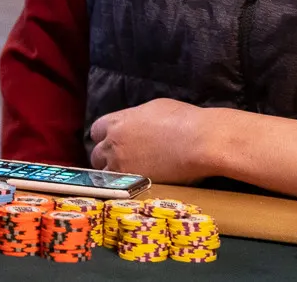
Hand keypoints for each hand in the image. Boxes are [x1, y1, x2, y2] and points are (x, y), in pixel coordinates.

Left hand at [89, 98, 209, 184]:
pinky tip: (137, 182)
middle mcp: (113, 144)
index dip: (105, 135)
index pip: (97, 130)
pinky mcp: (133, 184)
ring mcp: (121, 166)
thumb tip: (135, 126)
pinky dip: (125, 185)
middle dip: (106, 156)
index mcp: (117, 122)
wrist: (199, 141)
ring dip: (114, 173)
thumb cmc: (182, 119)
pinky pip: (119, 187)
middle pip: (97, 154)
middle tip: (122, 158)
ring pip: (105, 174)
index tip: (114, 139)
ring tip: (131, 172)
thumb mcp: (153, 108)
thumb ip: (135, 119)